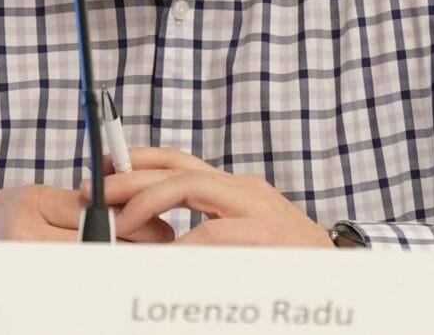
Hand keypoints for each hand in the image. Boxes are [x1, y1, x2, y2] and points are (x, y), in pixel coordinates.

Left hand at [90, 147, 332, 247]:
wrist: (339, 273)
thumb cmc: (285, 258)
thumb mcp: (240, 232)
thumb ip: (202, 223)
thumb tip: (142, 227)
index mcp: (232, 187)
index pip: (175, 161)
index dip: (135, 163)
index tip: (101, 172)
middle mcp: (242, 189)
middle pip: (175, 168)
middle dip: (128, 177)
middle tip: (94, 191)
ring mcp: (255, 208)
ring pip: (189, 185)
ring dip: (147, 200)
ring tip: (119, 221)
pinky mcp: (265, 233)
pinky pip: (212, 232)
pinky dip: (181, 242)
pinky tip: (160, 255)